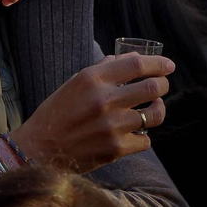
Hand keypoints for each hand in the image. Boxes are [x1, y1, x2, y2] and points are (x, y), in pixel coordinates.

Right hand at [11, 53, 172, 172]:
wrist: (38, 149)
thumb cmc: (55, 114)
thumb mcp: (72, 85)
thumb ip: (101, 70)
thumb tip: (130, 58)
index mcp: (91, 80)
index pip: (136, 64)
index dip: (157, 64)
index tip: (168, 66)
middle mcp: (104, 100)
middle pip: (153, 87)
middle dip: (163, 85)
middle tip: (161, 86)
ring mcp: (112, 126)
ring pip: (154, 114)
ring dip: (158, 109)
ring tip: (154, 108)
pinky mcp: (116, 148)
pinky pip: (146, 140)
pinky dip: (142, 136)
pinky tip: (133, 133)